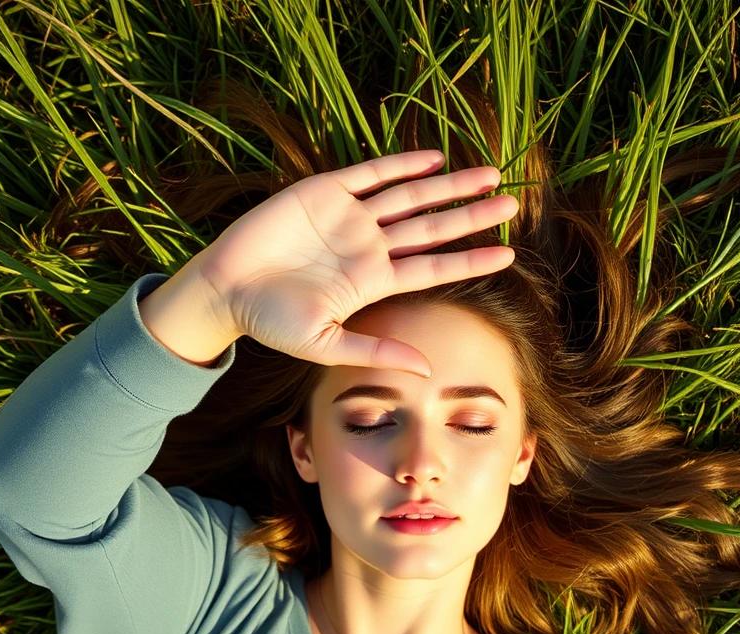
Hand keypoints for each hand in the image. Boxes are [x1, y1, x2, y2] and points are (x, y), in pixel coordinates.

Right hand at [191, 149, 518, 377]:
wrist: (226, 290)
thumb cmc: (271, 323)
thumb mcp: (325, 345)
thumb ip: (376, 351)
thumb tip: (426, 370)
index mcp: (373, 281)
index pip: (433, 268)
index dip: (470, 260)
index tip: (508, 254)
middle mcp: (369, 246)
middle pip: (432, 227)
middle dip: (472, 216)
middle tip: (513, 204)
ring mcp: (349, 217)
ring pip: (410, 196)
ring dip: (450, 186)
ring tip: (490, 175)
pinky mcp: (324, 192)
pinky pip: (370, 174)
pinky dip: (400, 164)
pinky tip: (434, 159)